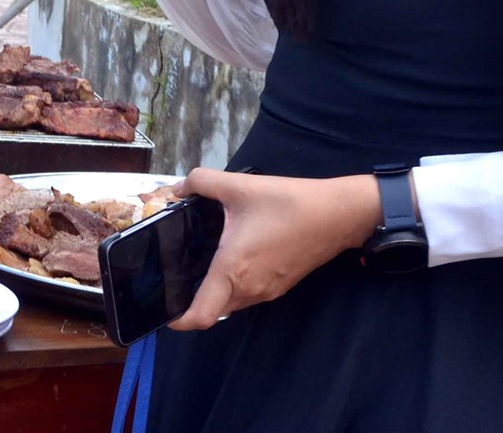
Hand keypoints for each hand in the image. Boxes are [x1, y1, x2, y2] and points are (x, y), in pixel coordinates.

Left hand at [169, 169, 381, 331]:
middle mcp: (250, 288)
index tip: (165, 313)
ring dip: (216, 291)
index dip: (179, 321)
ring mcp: (268, 291)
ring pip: (232, 303)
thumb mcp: (238, 185)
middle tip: (178, 279)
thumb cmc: (288, 203)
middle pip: (213, 310)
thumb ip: (200, 182)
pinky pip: (249, 295)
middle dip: (193, 301)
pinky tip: (231, 259)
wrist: (337, 215)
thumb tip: (178, 188)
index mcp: (233, 269)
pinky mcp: (281, 286)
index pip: (201, 315)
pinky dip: (235, 285)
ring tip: (201, 265)